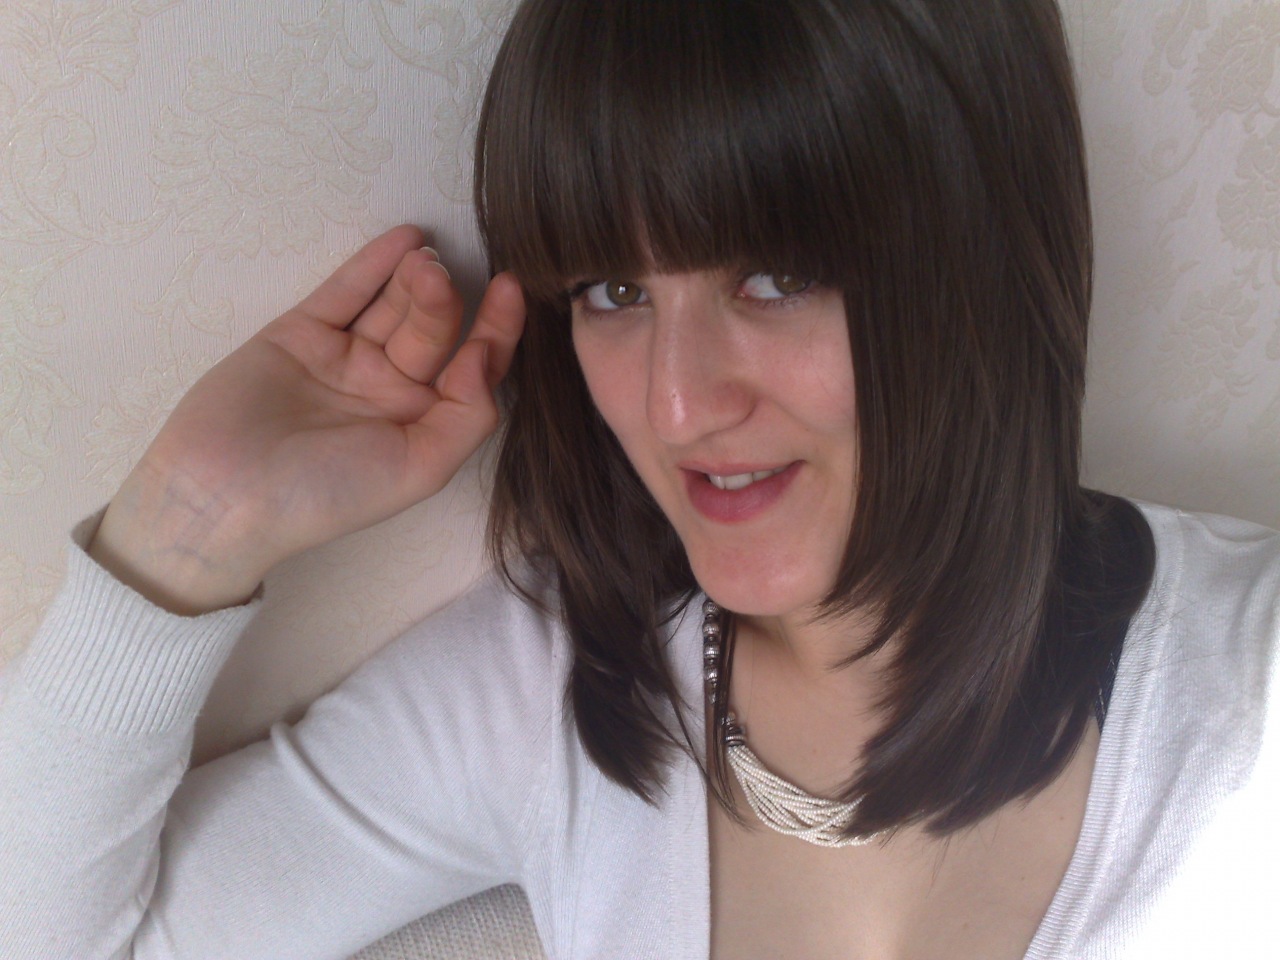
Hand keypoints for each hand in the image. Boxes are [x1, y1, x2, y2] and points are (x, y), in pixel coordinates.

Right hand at [90, 226, 525, 614]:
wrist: (222, 494)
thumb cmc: (326, 495)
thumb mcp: (418, 470)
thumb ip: (467, 416)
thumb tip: (485, 358)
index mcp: (422, 425)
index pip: (473, 370)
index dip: (496, 331)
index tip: (511, 290)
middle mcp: (389, 389)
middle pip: (433, 332)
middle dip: (443, 302)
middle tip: (438, 276)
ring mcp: (345, 358)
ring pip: (392, 306)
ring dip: (414, 278)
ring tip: (425, 256)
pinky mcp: (300, 333)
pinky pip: (345, 292)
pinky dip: (374, 265)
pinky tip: (405, 239)